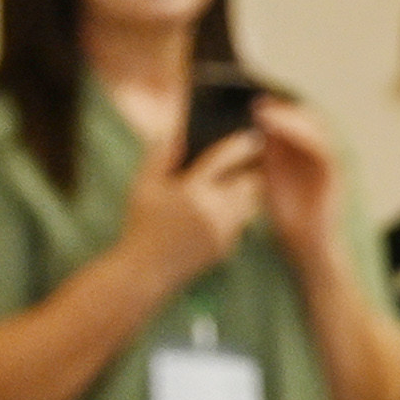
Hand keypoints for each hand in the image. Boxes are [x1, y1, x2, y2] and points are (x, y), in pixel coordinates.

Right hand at [116, 123, 261, 295]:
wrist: (147, 270)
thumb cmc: (141, 223)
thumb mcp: (143, 186)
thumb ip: (159, 155)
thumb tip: (174, 128)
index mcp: (191, 190)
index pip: (224, 159)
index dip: (241, 144)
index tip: (253, 135)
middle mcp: (214, 210)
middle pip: (250, 182)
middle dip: (253, 170)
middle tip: (258, 157)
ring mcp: (224, 230)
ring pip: (251, 203)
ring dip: (249, 191)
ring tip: (246, 178)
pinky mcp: (229, 245)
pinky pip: (243, 221)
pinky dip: (239, 211)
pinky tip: (230, 204)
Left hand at [250, 98, 345, 274]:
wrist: (306, 247)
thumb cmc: (288, 219)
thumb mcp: (272, 180)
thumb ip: (271, 155)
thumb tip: (261, 126)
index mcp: (309, 157)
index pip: (300, 124)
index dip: (281, 111)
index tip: (259, 104)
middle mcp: (322, 157)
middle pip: (312, 121)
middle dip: (287, 110)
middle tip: (262, 105)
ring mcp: (331, 166)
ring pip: (319, 130)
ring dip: (292, 118)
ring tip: (268, 114)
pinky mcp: (335, 177)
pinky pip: (322, 148)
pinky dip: (303, 135)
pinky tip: (281, 130)